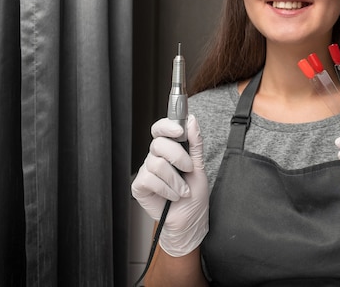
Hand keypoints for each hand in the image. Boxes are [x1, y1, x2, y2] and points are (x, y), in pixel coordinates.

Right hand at [131, 114, 208, 256]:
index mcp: (169, 149)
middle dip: (178, 157)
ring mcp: (146, 171)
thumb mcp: (199, 165)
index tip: (180, 130)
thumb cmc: (194, 194)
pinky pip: (150, 179)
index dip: (167, 126)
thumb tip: (191, 120)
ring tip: (182, 190)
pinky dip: (166, 189)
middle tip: (189, 169)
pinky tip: (171, 196)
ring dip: (175, 180)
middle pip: (158, 144)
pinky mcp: (140, 186)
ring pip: (156, 164)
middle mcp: (155, 157)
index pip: (160, 129)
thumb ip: (194, 143)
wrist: (189, 219)